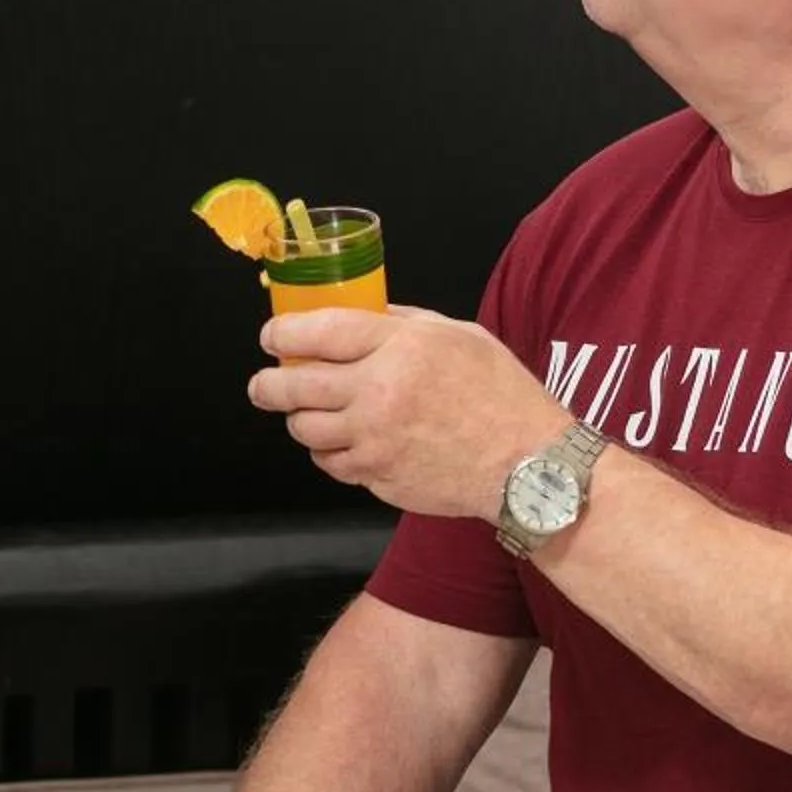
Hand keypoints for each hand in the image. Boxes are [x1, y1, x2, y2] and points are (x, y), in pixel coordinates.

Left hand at [247, 307, 574, 518]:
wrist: (527, 464)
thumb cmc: (499, 394)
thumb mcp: (457, 334)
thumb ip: (402, 322)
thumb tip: (359, 313)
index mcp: (400, 348)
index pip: (318, 332)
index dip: (283, 332)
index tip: (271, 335)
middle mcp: (379, 394)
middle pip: (295, 386)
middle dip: (268, 384)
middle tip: (264, 383)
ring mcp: (375, 442)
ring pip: (305, 430)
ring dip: (299, 419)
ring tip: (307, 411)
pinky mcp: (378, 478)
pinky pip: (333, 464)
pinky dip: (330, 452)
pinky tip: (344, 441)